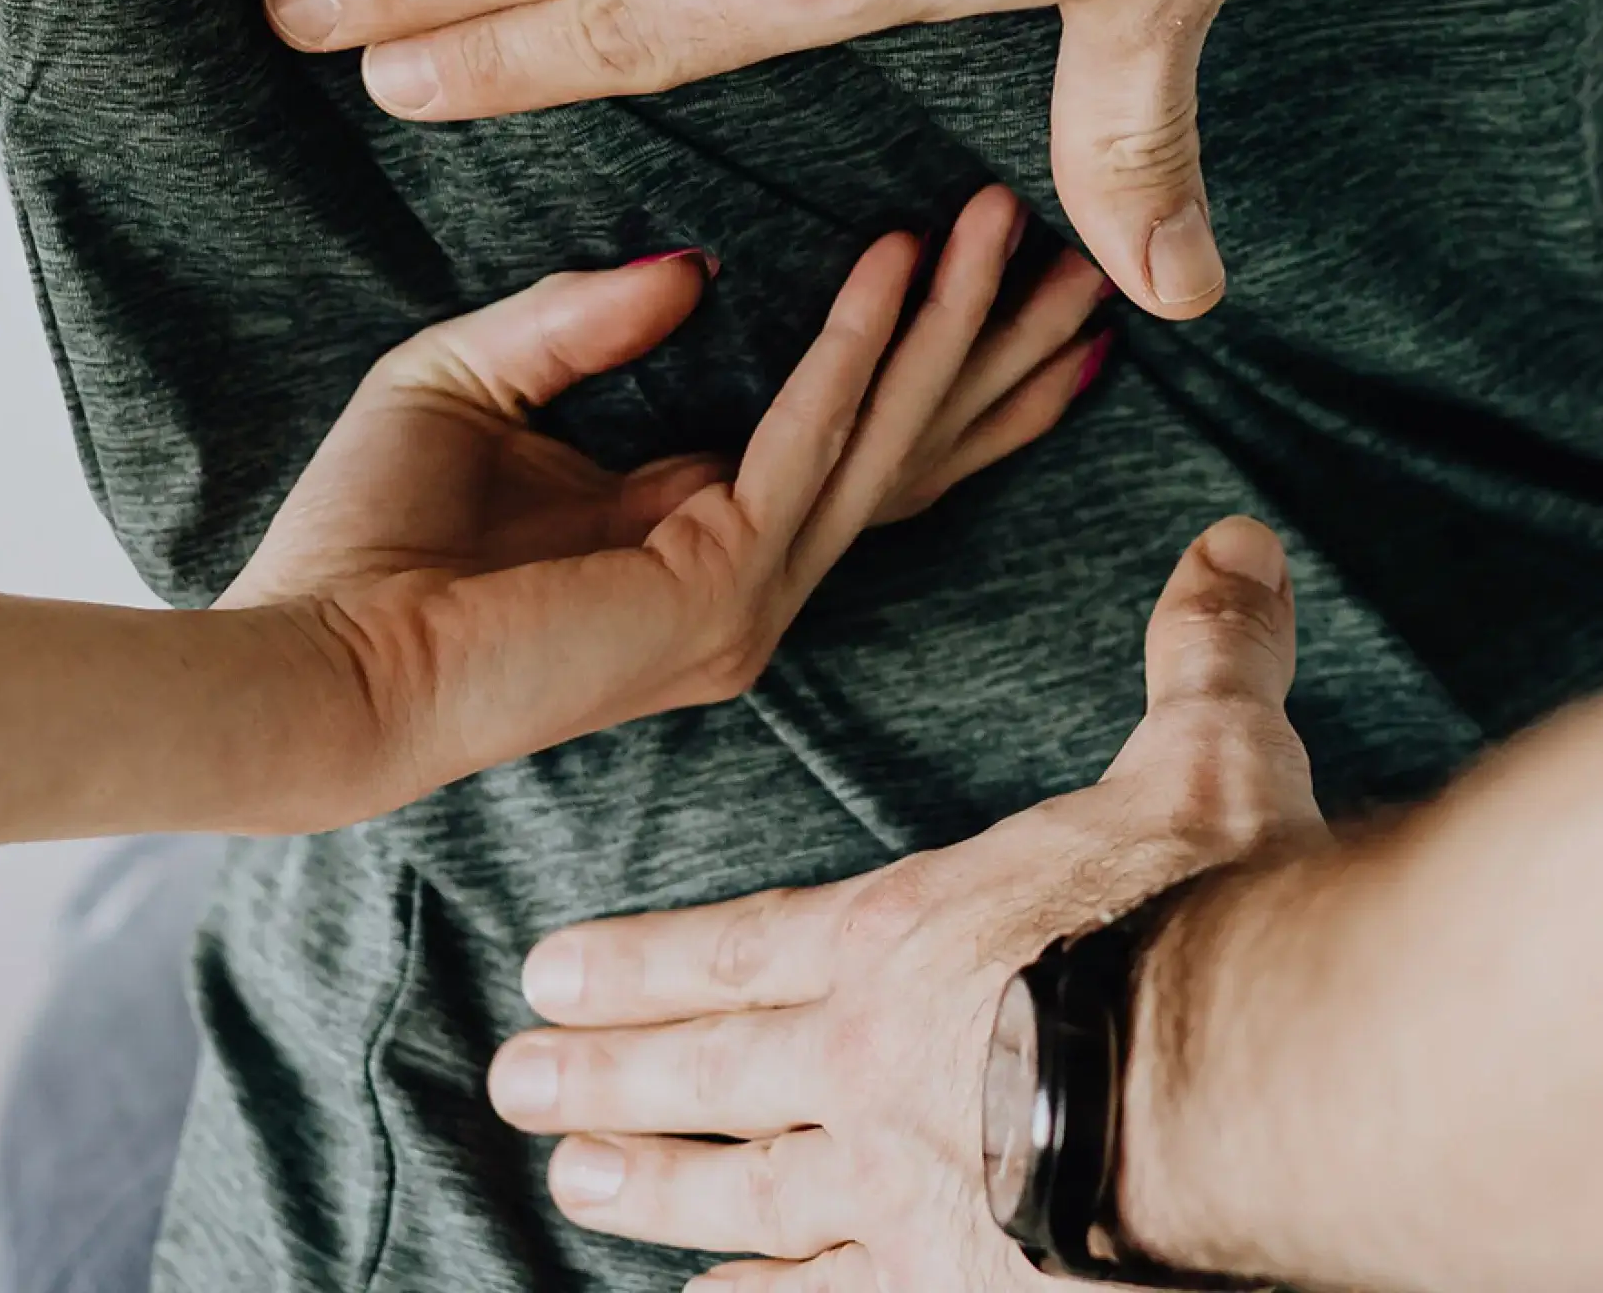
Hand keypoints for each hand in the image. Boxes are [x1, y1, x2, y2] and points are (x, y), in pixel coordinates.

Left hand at [229, 186, 1111, 817]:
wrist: (313, 656)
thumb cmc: (362, 539)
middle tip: (1091, 258)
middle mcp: (738, 578)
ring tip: (1017, 223)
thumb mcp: (470, 380)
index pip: (847, 442)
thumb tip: (694, 264)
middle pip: (906, 448)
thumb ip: (581, 319)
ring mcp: (740, 598)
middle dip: (997, 350)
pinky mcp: (715, 591)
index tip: (999, 268)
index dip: (929, 360)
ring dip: (956, 328)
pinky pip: (809, 444)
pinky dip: (856, 347)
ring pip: (883, 440)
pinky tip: (900, 262)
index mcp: (685, 533)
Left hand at [485, 516, 1322, 1291]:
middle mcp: (868, 1065)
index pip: (738, 949)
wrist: (1251, 1081)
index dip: (640, 963)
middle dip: (604, 1075)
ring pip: (743, 1194)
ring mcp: (897, 1189)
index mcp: (904, 941)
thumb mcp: (1205, 766)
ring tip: (572, 1191)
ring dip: (653, 1190)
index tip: (548, 971)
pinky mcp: (945, 1287)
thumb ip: (1201, 661)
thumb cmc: (1212, 917)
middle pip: (707, 1072)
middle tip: (512, 1085)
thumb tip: (1232, 545)